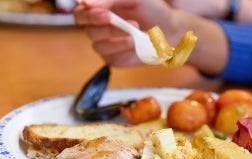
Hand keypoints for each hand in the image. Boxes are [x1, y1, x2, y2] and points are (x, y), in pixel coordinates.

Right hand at [74, 0, 229, 73]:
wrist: (170, 30)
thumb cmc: (152, 10)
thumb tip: (84, 2)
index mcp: (100, 10)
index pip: (80, 14)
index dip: (88, 14)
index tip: (106, 14)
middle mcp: (100, 29)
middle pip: (88, 31)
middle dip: (104, 27)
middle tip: (116, 21)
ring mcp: (106, 46)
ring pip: (99, 46)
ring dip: (117, 38)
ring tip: (136, 32)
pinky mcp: (115, 60)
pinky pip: (112, 58)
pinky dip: (125, 50)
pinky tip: (137, 44)